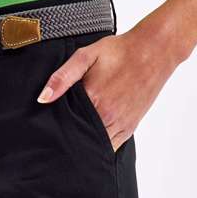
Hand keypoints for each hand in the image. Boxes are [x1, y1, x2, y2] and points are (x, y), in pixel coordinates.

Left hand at [37, 27, 179, 150]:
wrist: (154, 50)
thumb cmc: (119, 51)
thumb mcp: (85, 56)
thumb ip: (62, 78)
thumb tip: (43, 99)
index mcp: (93, 100)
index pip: (66, 125)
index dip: (55, 129)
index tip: (47, 130)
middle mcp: (107, 116)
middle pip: (80, 139)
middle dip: (68, 140)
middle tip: (56, 139)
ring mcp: (120, 124)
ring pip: (96, 147)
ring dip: (84, 145)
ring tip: (72, 141)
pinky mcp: (129, 128)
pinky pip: (111, 147)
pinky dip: (100, 147)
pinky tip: (91, 141)